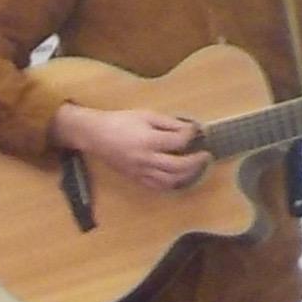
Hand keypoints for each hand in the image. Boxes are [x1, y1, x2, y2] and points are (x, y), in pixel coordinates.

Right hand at [52, 104, 208, 191]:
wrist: (95, 135)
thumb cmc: (120, 121)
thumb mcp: (146, 115)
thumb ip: (169, 122)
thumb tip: (189, 128)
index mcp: (149, 141)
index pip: (179, 141)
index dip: (191, 135)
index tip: (196, 130)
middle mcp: (146, 159)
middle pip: (179, 167)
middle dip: (196, 162)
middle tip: (205, 155)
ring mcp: (141, 171)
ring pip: (170, 181)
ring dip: (187, 176)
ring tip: (195, 168)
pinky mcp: (136, 178)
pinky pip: (158, 186)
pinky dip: (172, 183)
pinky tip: (179, 177)